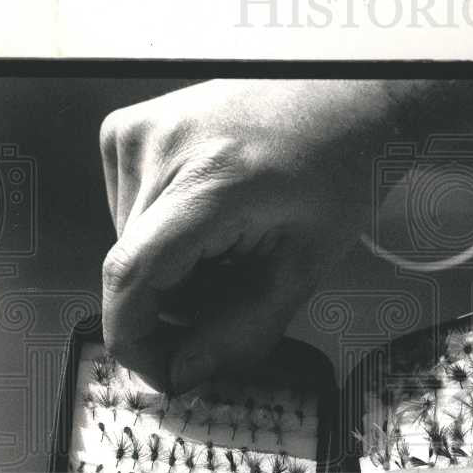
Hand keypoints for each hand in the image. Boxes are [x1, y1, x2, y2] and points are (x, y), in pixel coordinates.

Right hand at [98, 79, 387, 391]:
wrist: (343, 97)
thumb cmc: (341, 171)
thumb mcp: (306, 264)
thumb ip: (243, 329)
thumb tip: (184, 375)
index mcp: (209, 180)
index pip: (132, 277)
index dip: (138, 342)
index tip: (165, 373)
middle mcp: (159, 147)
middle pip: (135, 271)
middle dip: (182, 302)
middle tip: (242, 286)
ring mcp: (138, 131)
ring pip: (131, 245)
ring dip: (177, 267)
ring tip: (237, 240)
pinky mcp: (128, 128)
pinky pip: (130, 211)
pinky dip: (168, 233)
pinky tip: (216, 214)